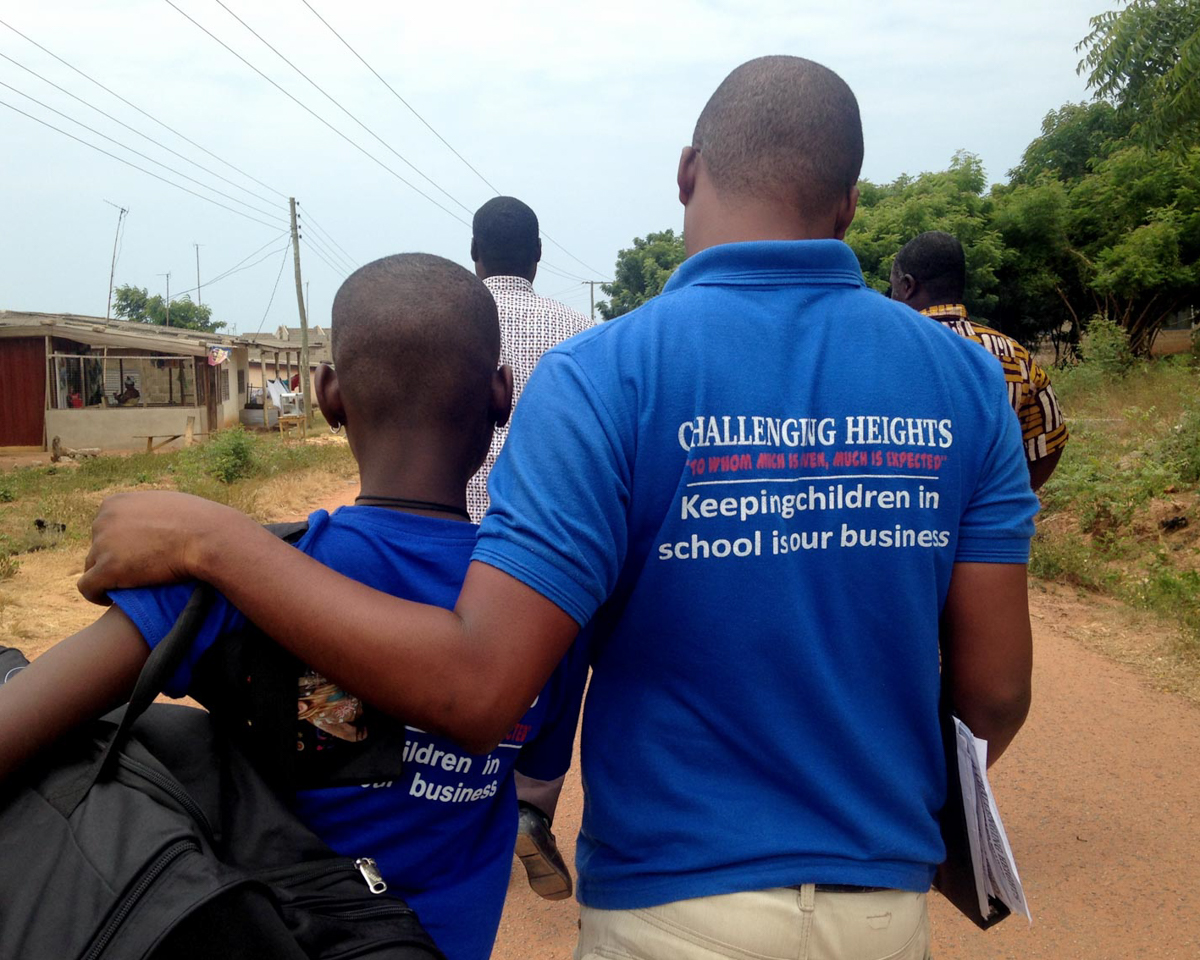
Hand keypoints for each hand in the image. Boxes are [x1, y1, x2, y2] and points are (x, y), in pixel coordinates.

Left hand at [78, 491, 250, 603]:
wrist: (208, 537)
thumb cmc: (199, 522)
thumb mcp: (168, 505)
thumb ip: (150, 512)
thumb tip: (154, 521)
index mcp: (116, 503)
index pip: (106, 526)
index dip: (120, 542)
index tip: (137, 555)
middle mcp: (103, 520)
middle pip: (98, 546)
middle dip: (114, 558)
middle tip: (137, 572)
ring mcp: (103, 544)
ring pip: (93, 567)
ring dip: (108, 577)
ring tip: (128, 588)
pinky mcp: (107, 569)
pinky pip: (88, 587)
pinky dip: (97, 595)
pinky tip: (110, 600)